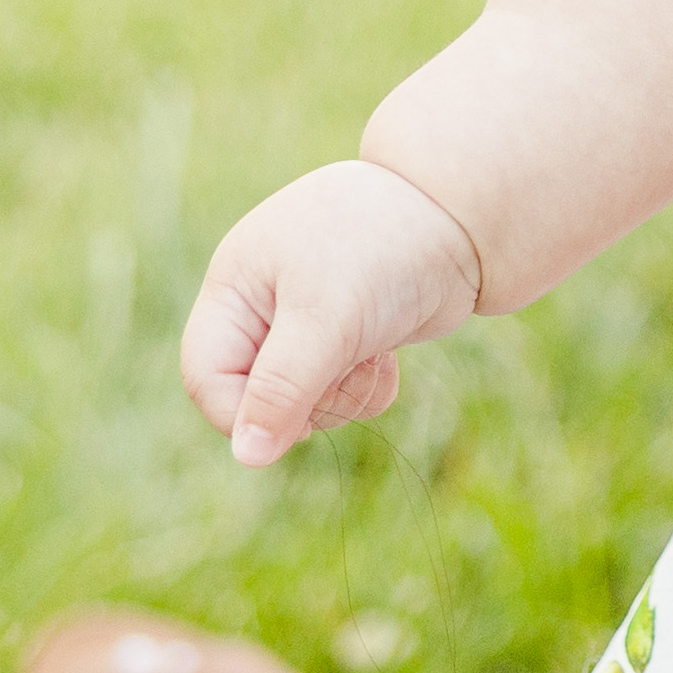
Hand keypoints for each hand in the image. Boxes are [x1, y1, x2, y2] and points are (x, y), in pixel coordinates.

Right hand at [179, 156, 481, 465]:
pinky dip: (366, 385)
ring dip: (341, 395)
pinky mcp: (351, 333)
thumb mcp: (327, 319)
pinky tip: (388, 354)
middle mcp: (264, 303)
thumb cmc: (386, 249)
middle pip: (254, 396)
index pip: (206, 376)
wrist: (466, 215)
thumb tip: (246, 457)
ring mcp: (309, 319)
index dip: (242, 412)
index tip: (298, 422)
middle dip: (306, 399)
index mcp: (235, 286)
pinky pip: (341, 391)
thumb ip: (282, 389)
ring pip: (302, 402)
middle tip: (347, 369)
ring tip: (373, 352)